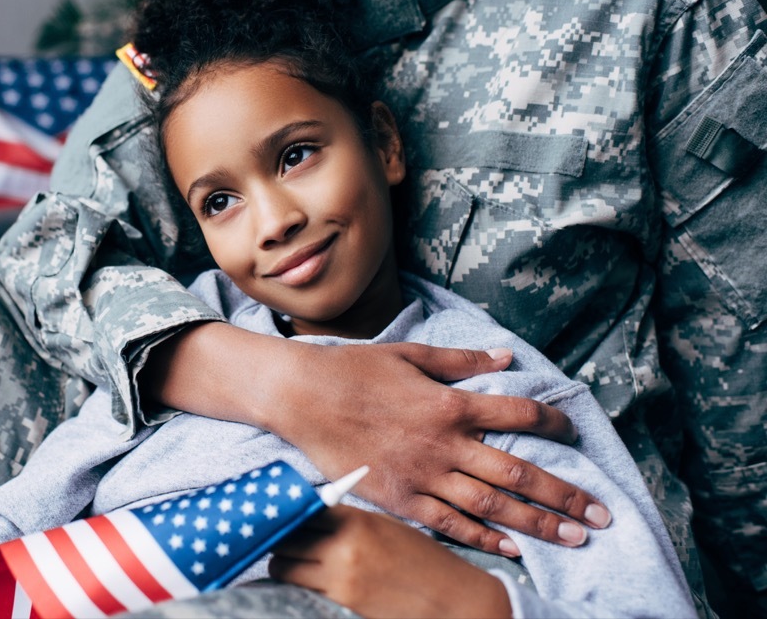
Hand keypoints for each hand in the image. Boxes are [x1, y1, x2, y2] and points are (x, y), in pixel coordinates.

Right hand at [265, 340, 609, 555]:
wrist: (301, 396)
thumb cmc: (353, 369)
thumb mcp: (410, 354)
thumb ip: (461, 361)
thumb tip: (506, 358)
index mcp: (448, 402)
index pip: (517, 413)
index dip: (553, 422)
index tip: (573, 432)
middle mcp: (443, 442)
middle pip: (517, 471)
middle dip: (564, 495)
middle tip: (601, 516)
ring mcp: (422, 474)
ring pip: (491, 503)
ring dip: (537, 523)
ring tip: (573, 539)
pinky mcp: (399, 498)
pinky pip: (449, 522)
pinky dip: (483, 536)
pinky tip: (512, 547)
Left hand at [268, 505, 511, 618]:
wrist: (455, 602)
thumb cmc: (423, 562)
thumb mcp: (386, 527)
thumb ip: (347, 519)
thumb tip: (308, 513)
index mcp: (357, 520)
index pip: (302, 509)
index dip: (289, 511)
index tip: (282, 513)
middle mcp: (344, 547)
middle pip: (284, 538)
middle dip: (279, 539)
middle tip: (280, 539)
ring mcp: (340, 580)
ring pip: (283, 568)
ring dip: (282, 565)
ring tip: (291, 562)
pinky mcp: (341, 605)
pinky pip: (300, 592)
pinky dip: (296, 586)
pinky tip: (304, 581)